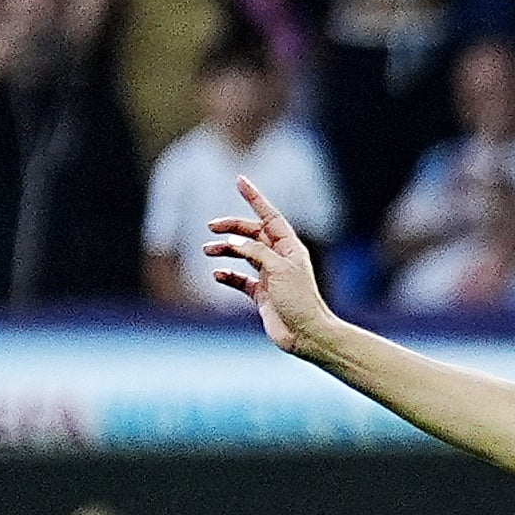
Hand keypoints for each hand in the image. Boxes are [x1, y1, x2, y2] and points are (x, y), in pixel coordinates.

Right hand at [201, 179, 338, 356]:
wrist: (306, 334)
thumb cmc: (299, 300)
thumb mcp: (278, 269)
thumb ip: (255, 251)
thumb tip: (233, 241)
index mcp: (289, 247)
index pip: (269, 216)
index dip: (255, 198)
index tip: (240, 180)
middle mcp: (279, 258)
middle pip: (252, 233)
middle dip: (231, 226)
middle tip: (211, 227)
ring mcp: (270, 276)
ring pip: (243, 253)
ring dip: (225, 249)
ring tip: (208, 250)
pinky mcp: (262, 294)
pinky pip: (240, 279)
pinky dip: (227, 275)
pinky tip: (218, 274)